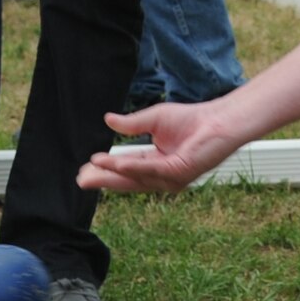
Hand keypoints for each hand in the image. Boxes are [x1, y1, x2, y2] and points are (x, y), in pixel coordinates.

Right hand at [77, 102, 242, 194]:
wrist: (218, 120)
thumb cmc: (192, 119)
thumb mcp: (154, 119)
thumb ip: (131, 124)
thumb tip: (107, 120)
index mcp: (156, 165)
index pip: (126, 171)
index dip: (106, 170)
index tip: (85, 169)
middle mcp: (162, 177)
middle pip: (127, 181)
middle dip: (104, 180)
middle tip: (81, 180)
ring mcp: (170, 178)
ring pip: (135, 178)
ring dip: (112, 174)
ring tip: (91, 169)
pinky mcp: (178, 172)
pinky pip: (149, 170)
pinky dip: (130, 167)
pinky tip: (114, 163)